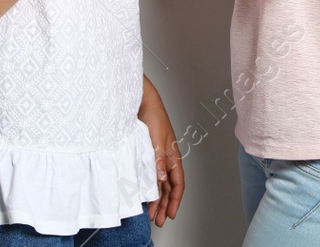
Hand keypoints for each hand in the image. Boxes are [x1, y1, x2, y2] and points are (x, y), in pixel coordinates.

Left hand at [138, 75, 183, 226]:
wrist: (141, 99)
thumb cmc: (153, 115)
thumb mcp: (155, 140)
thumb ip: (158, 160)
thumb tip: (162, 180)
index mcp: (173, 155)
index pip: (178, 183)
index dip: (176, 200)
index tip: (171, 214)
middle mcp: (167, 158)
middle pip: (169, 187)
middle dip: (165, 205)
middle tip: (159, 220)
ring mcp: (157, 156)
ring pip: (160, 183)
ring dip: (157, 198)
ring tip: (151, 213)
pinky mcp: (147, 153)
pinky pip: (151, 175)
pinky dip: (149, 187)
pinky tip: (144, 195)